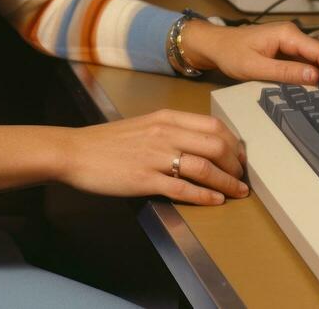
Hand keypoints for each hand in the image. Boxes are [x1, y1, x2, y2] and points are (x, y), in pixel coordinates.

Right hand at [58, 109, 248, 205]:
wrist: (76, 152)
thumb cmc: (108, 141)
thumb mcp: (144, 125)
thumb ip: (171, 130)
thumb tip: (199, 142)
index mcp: (166, 118)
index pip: (212, 125)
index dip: (233, 142)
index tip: (239, 155)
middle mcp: (165, 133)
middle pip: (215, 145)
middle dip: (235, 163)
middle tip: (242, 176)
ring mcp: (156, 156)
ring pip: (204, 167)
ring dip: (226, 182)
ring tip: (237, 192)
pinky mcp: (145, 179)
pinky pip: (183, 188)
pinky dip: (204, 196)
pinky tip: (215, 201)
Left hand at [179, 20, 318, 87]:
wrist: (216, 45)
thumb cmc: (231, 53)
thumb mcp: (256, 67)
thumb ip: (285, 72)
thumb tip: (314, 76)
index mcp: (286, 34)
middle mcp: (290, 34)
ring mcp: (288, 40)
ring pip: (314, 56)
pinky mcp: (284, 48)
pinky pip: (304, 59)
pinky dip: (314, 71)